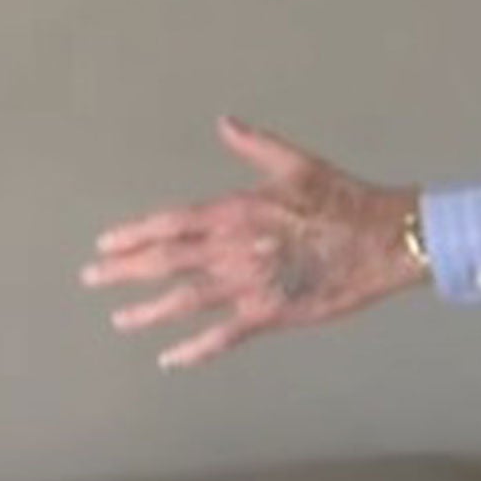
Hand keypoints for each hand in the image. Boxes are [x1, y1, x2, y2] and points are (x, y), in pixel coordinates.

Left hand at [81, 116, 426, 368]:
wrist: (387, 240)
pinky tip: (170, 359)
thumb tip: (225, 122)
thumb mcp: (299, 165)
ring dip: (148, 310)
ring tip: (121, 319)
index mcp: (237, 210)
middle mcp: (234, 248)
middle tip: (93, 279)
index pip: (170, 223)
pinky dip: (195, 349)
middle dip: (124, 270)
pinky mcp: (273, 313)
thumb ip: (255, 146)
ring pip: (185, 299)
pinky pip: (224, 335)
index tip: (106, 244)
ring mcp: (250, 283)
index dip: (134, 234)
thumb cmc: (347, 201)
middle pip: (165, 260)